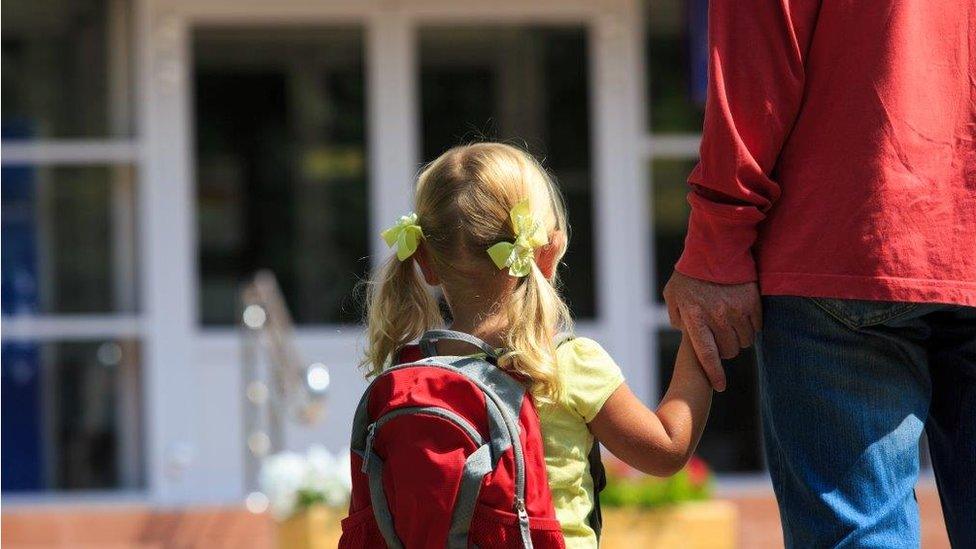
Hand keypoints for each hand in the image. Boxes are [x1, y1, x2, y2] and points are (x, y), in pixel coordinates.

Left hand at [662, 271, 761, 391]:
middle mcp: (717, 317)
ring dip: (739, 338)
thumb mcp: (673, 295)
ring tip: (731, 326)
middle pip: (729, 351)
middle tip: (721, 339)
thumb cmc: (690, 273)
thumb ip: (675, 316)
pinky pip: (757, 327)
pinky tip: (743, 317)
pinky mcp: (753, 302)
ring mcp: (736, 310)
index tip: (719, 386)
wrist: (715, 247)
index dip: (714, 373)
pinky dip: (752, 327)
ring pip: (745, 341)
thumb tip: (684, 332)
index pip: (707, 355)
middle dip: (725, 350)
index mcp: (695, 318)